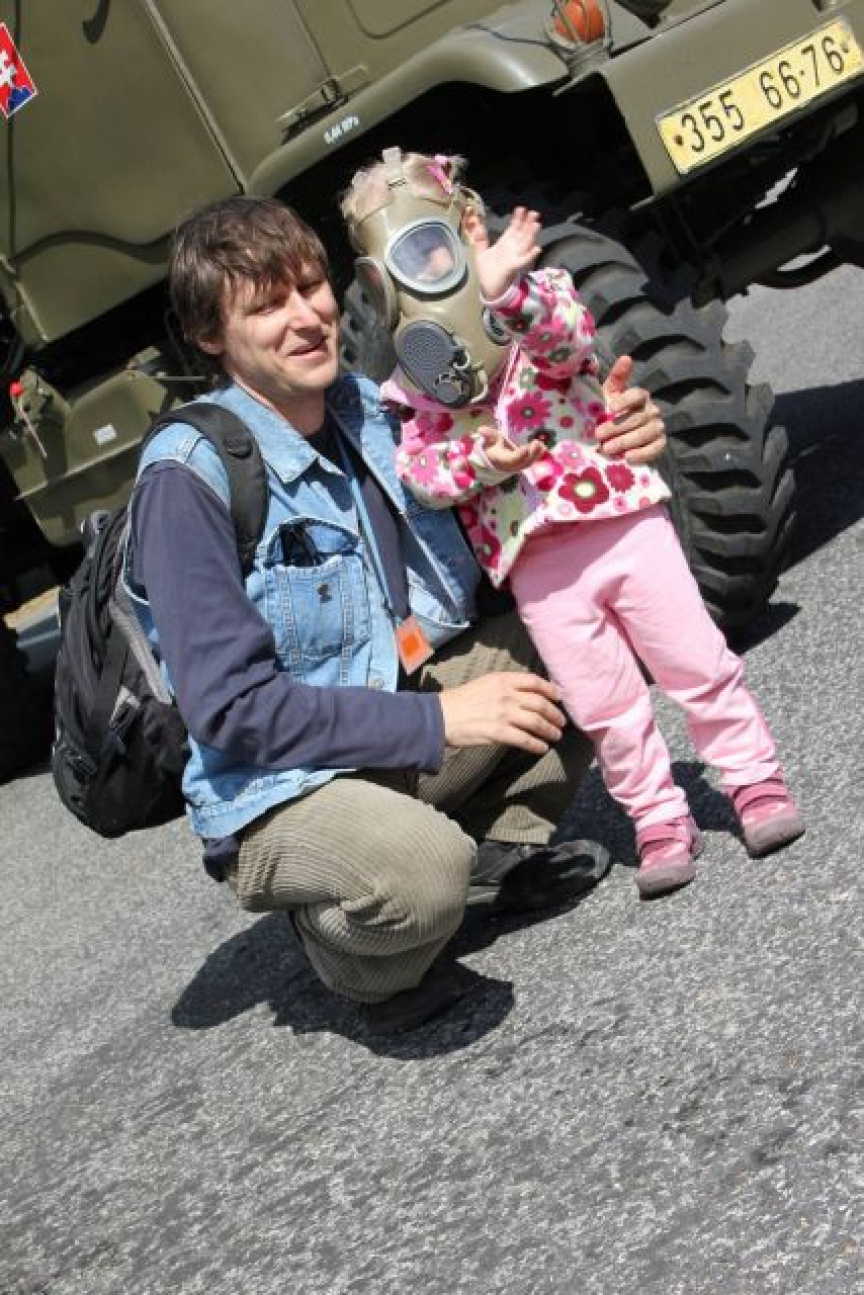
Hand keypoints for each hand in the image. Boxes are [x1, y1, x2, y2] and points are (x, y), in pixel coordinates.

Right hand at [439, 671, 565, 753]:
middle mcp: (506, 695)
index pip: (535, 682)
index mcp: (502, 680)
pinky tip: (542, 748)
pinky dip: (537, 745)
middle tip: (561, 722)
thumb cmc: (460, 701)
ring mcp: (504, 714)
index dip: (551, 690)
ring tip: (555, 736)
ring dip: (550, 731)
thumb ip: (504, 686)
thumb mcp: (484, 684)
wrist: (441, 716)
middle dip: (555, 714)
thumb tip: (525, 695)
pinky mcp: (499, 733)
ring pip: (537, 722)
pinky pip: (526, 740)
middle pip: (540, 704)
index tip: (559, 698)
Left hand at [472, 206, 541, 300]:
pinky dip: (530, 255)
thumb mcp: (481, 253)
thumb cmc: (486, 270)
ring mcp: (514, 257)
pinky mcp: (513, 267)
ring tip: (537, 224)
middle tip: (534, 213)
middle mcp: (512, 248)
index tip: (521, 208)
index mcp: (504, 243)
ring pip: (525, 244)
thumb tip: (478, 226)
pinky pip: (523, 260)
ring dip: (531, 235)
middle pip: (522, 233)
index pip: (513, 228)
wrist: (488, 287)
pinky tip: (537, 248)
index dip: (517, 219)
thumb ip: (481, 240)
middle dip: (527, 223)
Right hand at [479, 426, 546, 472]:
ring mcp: (517, 466)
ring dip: (536, 455)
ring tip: (541, 444)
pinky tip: (543, 447)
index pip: (511, 460)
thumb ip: (487, 435)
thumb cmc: (491, 448)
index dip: (519, 455)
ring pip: (528, 463)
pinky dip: (537, 455)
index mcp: (501, 459)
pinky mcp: (522, 464)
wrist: (491, 460)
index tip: (525, 448)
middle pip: (522, 463)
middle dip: (531, 454)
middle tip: (536, 443)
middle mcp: (510, 465)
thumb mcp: (488, 440)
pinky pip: (530, 462)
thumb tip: (481, 429)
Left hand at [598, 355, 666, 462]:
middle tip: (599, 435)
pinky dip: (642, 454)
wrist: (620, 437)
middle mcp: (652, 410)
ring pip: (645, 433)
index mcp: (640, 396)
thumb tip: (627, 357)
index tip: (610, 407)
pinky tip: (627, 458)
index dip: (624, 400)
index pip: (636, 395)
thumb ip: (617, 377)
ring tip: (608, 449)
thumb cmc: (611, 412)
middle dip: (616, 427)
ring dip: (625, 441)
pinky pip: (655, 448)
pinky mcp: (660, 443)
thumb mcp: (610, 394)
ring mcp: (658, 427)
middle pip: (636, 418)